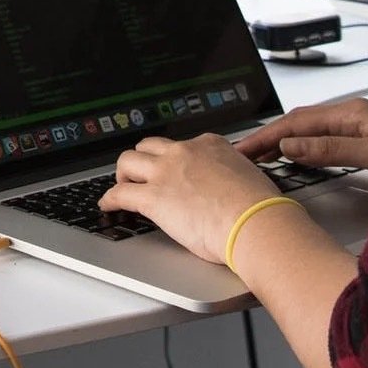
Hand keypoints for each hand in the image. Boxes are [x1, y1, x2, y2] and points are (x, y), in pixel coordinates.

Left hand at [97, 134, 281, 265]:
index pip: (181, 145)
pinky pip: (120, 193)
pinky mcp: (153, 197)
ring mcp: (166, 172)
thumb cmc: (259, 209)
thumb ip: (233, 177)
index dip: (172, 159)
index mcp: (210, 145)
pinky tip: (108, 206)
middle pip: (149, 146)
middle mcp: (185, 152)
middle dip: (142, 159)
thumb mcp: (248, 178)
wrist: (255, 222)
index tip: (171, 169)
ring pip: (128, 161)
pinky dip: (110, 199)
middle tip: (140, 174)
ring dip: (122, 174)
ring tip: (122, 186)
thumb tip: (233, 188)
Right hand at [234, 98, 367, 180]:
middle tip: (242, 155)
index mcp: (353, 113)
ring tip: (260, 156)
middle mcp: (355, 116)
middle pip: (300, 123)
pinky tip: (298, 157)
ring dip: (284, 142)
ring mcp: (362, 127)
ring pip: (311, 131)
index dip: (266, 137)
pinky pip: (325, 139)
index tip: (242, 150)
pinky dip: (303, 147)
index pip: (296, 123)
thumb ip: (331, 149)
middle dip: (269, 137)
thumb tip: (290, 145)